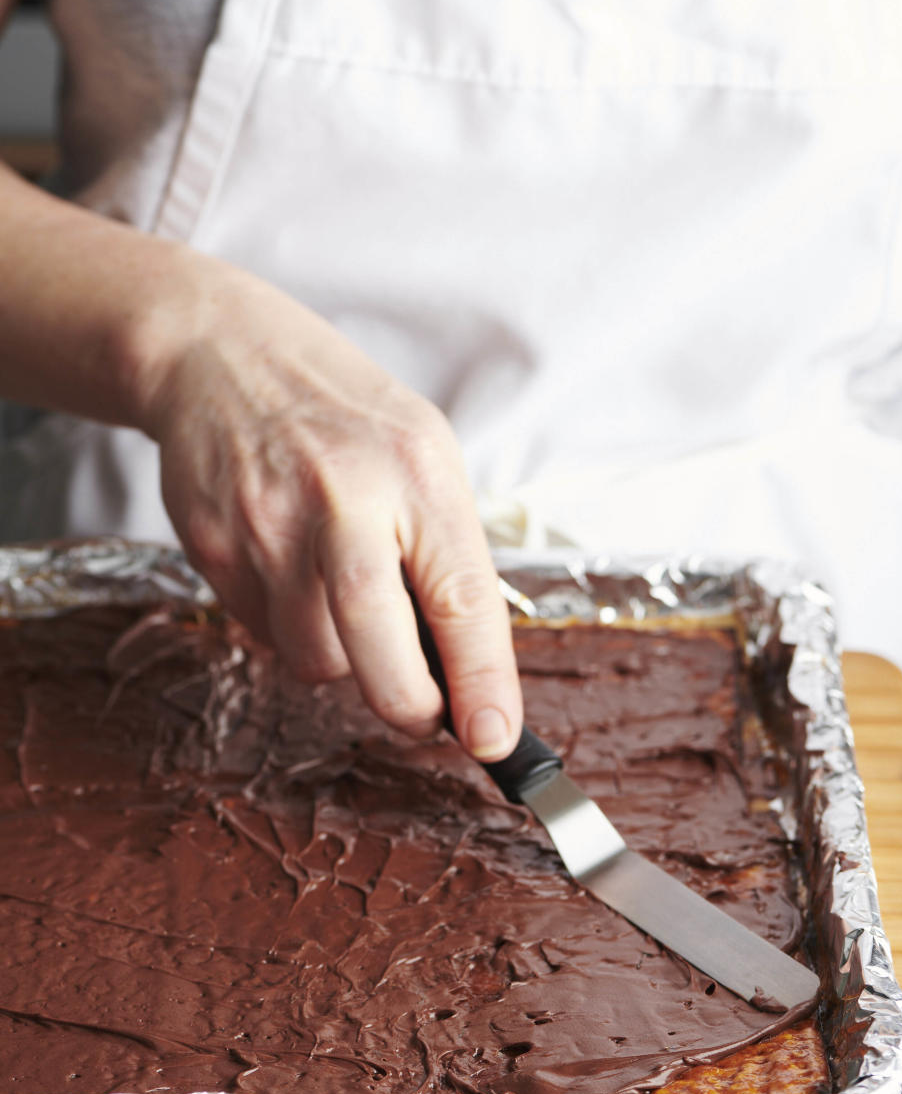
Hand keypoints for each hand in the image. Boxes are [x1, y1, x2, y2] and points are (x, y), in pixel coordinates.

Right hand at [140, 253, 522, 757]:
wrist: (222, 355)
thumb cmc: (345, 416)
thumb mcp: (425, 454)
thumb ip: (448, 552)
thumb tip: (468, 669)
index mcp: (418, 473)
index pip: (461, 599)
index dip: (482, 683)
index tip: (496, 738)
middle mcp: (343, 500)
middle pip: (376, 648)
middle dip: (408, 706)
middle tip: (422, 714)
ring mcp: (269, 525)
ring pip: (316, 658)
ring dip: (340, 657)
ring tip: (341, 594)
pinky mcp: (213, 546)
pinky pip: (264, 633)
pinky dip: (289, 626)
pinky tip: (290, 567)